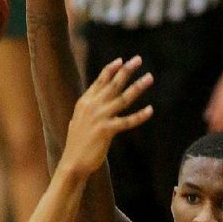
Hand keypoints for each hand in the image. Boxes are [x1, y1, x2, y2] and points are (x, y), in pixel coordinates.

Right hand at [62, 56, 152, 175]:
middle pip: (113, 84)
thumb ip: (87, 109)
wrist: (72, 162)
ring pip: (123, 98)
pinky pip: (127, 121)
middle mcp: (92, 106)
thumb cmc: (76, 144)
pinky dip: (139, 116)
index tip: (122, 60)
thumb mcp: (78, 120)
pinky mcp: (106, 130)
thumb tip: (93, 102)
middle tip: (138, 60)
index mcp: (85, 102)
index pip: (100, 81)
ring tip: (149, 78)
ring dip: (137, 86)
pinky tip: (150, 110)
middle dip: (127, 70)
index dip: (111, 69)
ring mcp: (99, 117)